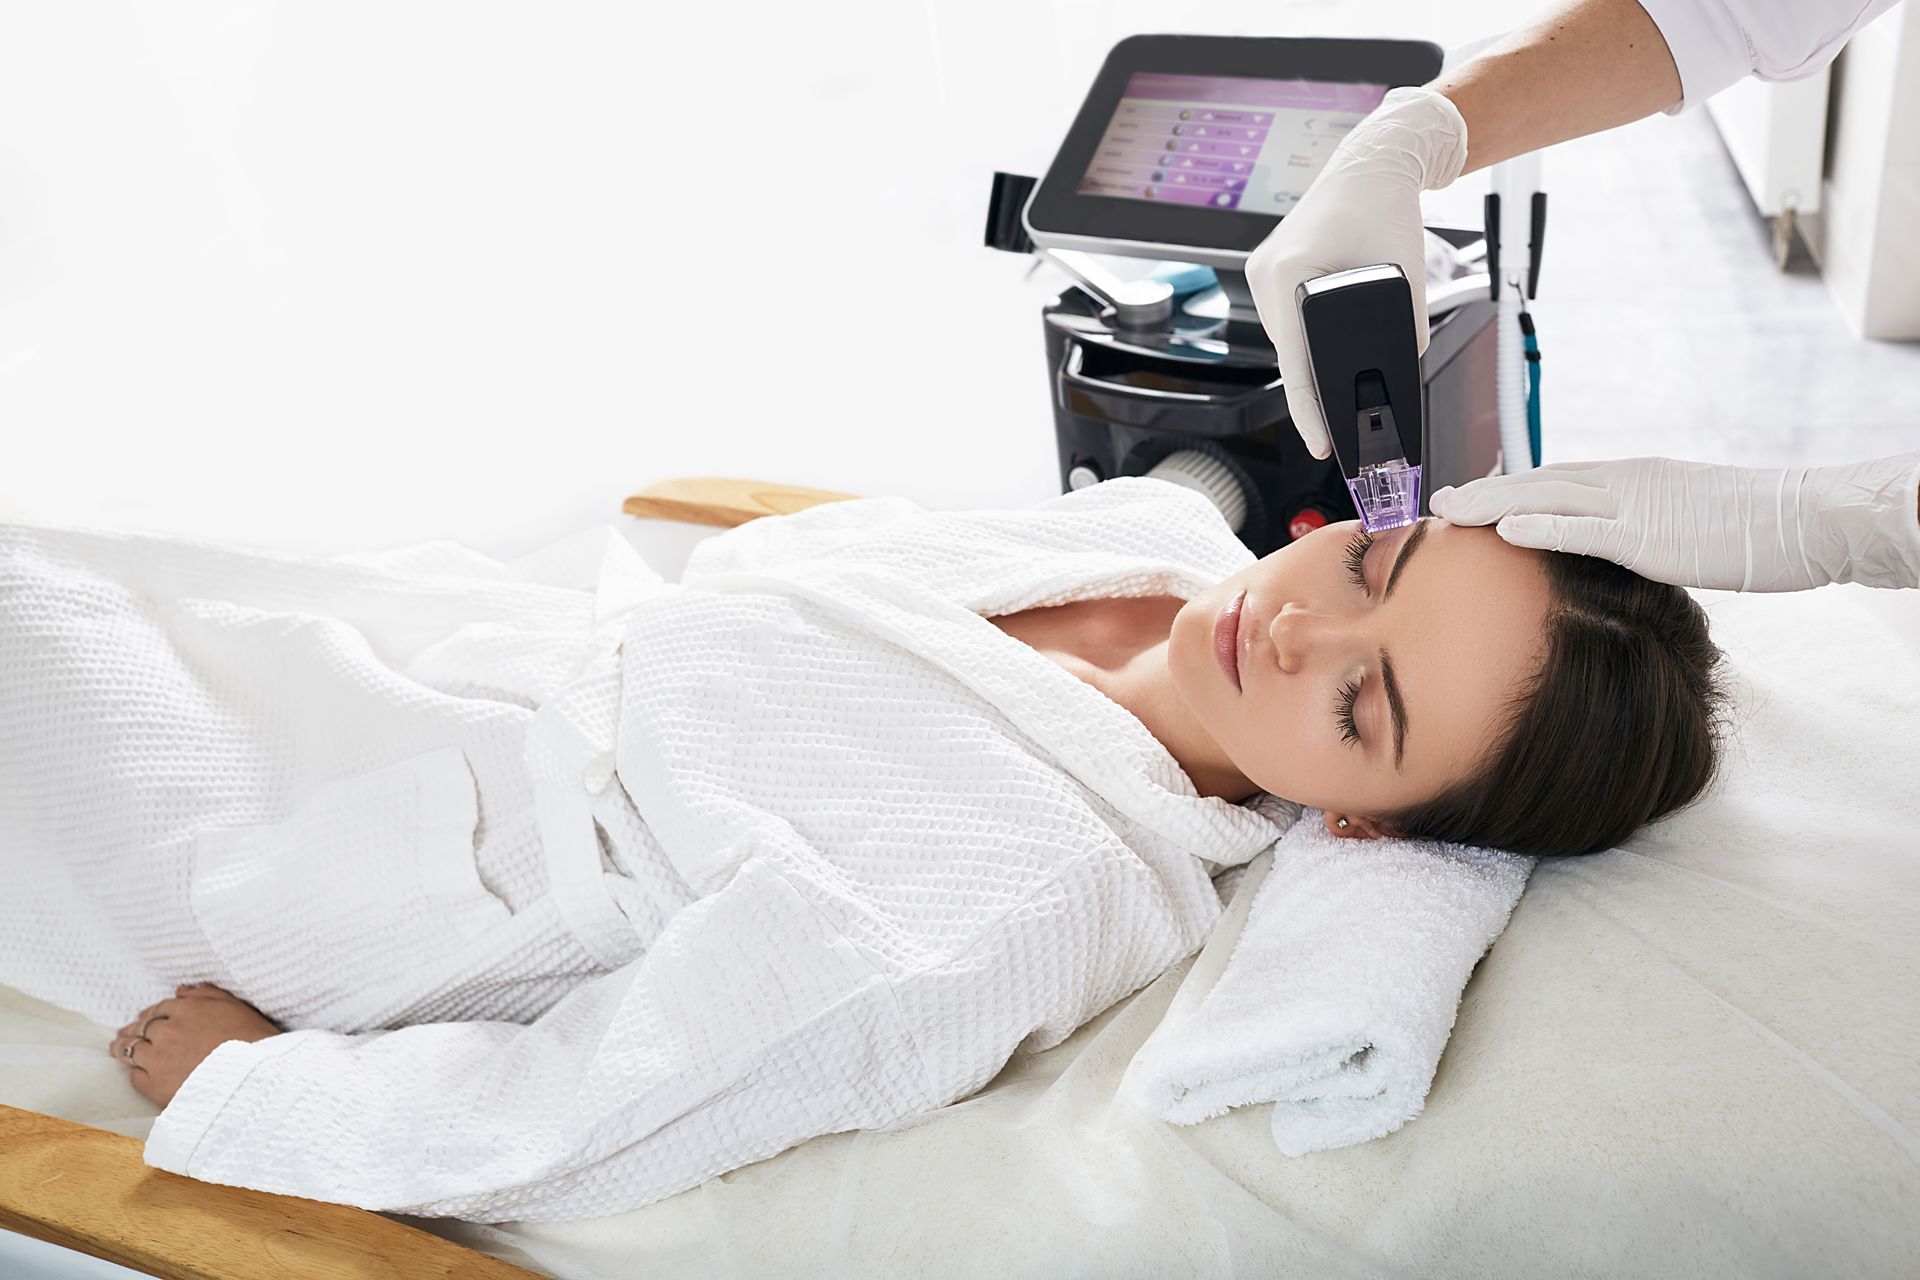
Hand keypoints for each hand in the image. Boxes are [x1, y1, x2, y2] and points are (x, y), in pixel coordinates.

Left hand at [111, 983, 282, 1108]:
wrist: (254, 1079)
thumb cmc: (253, 1042)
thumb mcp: (236, 1007)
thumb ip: (207, 994)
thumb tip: (181, 991)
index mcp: (188, 1009)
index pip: (160, 1008)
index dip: (152, 1013)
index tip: (146, 1018)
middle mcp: (168, 1031)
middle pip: (141, 1028)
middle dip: (133, 1029)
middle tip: (125, 1033)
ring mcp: (159, 1059)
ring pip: (131, 1050)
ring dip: (123, 1048)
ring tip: (118, 1049)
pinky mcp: (155, 1086)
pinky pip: (135, 1076)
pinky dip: (134, 1071)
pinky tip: (134, 1071)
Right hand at [1244, 85, 1468, 459]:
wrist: (1372, 163)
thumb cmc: (1387, 208)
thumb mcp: (1406, 277)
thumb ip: (1405, 331)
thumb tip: (1402, 375)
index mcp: (1290, 273)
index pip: (1296, 363)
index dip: (1309, 412)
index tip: (1322, 444)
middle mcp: (1266, 273)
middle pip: (1288, 352)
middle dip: (1315, 382)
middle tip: (1342, 415)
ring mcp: (1260, 269)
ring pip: (1285, 337)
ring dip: (1308, 354)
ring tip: (1337, 364)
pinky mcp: (1267, 266)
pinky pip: (1283, 315)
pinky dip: (1304, 331)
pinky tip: (1322, 337)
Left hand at [1430, 453, 1919, 591]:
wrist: (1806, 519)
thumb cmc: (1755, 526)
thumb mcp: (1686, 521)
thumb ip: (1641, 528)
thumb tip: (1615, 545)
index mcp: (1634, 478)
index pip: (1556, 478)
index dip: (1508, 487)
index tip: (1470, 495)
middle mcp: (1626, 482)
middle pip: (1539, 481)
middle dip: (1484, 491)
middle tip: (1438, 501)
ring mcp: (1636, 507)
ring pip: (1548, 497)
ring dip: (1492, 503)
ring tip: (1448, 511)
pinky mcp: (1652, 537)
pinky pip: (1584, 530)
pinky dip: (1539, 527)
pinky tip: (1502, 530)